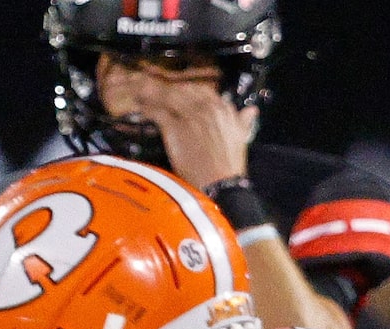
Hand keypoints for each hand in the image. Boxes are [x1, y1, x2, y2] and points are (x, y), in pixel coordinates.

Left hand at [98, 60, 254, 191]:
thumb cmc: (229, 165)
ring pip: (169, 97)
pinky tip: (140, 107)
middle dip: (166, 88)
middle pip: (182, 90)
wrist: (221, 182)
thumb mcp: (241, 138)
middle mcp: (207, 108)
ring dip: (152, 93)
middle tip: (151, 86)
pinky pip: (158, 112)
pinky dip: (148, 108)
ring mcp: (190, 116)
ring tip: (139, 91)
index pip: (202, 90)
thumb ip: (242, 122)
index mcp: (223, 108)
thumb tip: (250, 112)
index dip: (186, 89)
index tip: (176, 90)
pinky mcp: (176, 128)